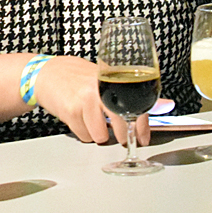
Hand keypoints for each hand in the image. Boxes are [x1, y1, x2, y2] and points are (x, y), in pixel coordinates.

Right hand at [33, 56, 148, 146]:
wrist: (45, 74)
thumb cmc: (76, 76)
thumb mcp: (106, 79)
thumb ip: (133, 93)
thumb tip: (166, 105)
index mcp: (111, 79)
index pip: (135, 106)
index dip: (142, 126)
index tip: (143, 138)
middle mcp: (99, 89)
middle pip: (121, 123)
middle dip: (123, 136)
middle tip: (121, 136)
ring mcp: (84, 100)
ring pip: (101, 135)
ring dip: (99, 134)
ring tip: (93, 121)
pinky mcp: (70, 111)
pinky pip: (85, 135)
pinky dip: (84, 133)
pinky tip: (80, 119)